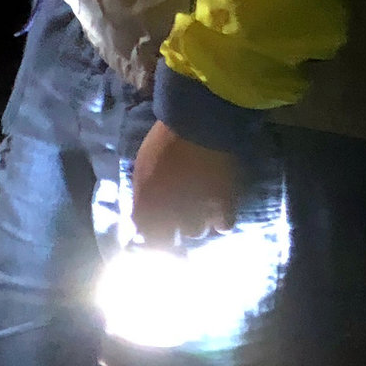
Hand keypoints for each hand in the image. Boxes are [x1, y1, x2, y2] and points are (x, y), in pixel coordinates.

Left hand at [128, 121, 238, 243]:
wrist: (198, 126)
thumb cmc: (164, 142)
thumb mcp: (142, 168)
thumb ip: (142, 195)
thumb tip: (141, 216)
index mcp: (146, 204)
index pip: (145, 236)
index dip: (150, 234)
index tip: (155, 229)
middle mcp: (169, 214)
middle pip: (169, 240)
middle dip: (171, 229)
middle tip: (177, 215)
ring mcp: (198, 212)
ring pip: (195, 232)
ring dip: (196, 222)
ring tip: (199, 206)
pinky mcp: (224, 207)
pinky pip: (223, 226)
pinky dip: (221, 220)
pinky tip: (219, 210)